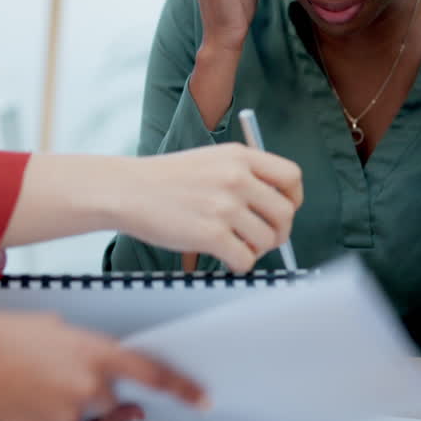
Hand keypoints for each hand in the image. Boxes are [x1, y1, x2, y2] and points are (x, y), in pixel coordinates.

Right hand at [0, 314, 204, 420]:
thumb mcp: (51, 328)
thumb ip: (80, 345)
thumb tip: (88, 356)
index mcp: (96, 350)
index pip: (153, 373)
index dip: (182, 389)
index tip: (202, 399)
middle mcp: (90, 384)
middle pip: (110, 398)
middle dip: (91, 391)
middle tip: (54, 378)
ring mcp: (70, 413)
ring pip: (81, 416)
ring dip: (63, 405)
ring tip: (29, 387)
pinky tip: (18, 404)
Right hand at [118, 144, 303, 273]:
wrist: (126, 189)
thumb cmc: (167, 180)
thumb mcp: (212, 160)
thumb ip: (245, 175)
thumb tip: (279, 207)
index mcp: (240, 156)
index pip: (292, 177)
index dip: (294, 199)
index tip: (284, 211)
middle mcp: (237, 178)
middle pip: (285, 213)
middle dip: (279, 232)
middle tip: (264, 240)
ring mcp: (224, 206)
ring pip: (267, 239)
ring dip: (257, 250)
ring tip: (237, 247)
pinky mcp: (210, 234)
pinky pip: (245, 259)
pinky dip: (240, 264)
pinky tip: (226, 259)